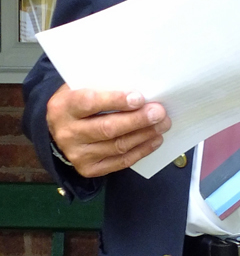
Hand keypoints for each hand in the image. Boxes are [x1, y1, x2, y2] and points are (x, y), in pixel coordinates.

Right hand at [46, 85, 170, 178]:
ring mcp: (77, 154)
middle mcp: (67, 133)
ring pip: (117, 146)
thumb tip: (140, 87)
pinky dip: (141, 150)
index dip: (116, 101)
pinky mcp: (88, 169)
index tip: (139, 98)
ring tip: (162, 124)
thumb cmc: (79, 101)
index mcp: (63, 107)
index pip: (90, 103)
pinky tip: (155, 140)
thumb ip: (104, 85)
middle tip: (159, 112)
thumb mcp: (82, 87)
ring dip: (145, 135)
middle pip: (107, 128)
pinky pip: (120, 162)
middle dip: (138, 120)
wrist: (60, 129)